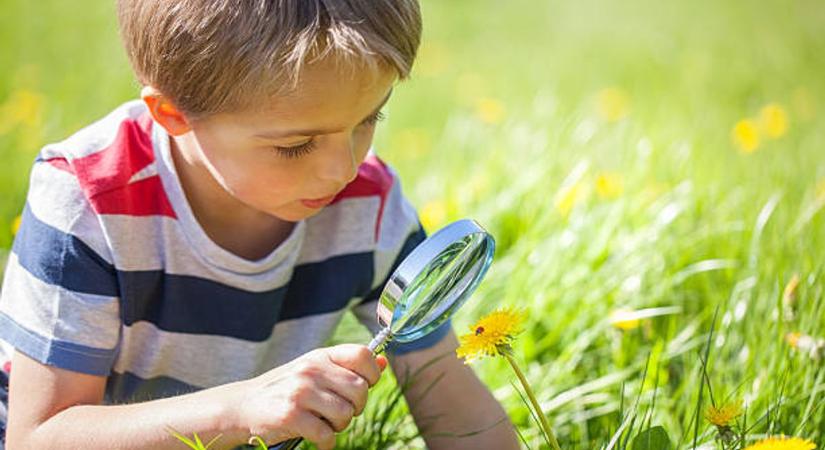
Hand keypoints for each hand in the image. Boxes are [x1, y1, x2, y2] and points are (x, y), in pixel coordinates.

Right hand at [228, 344, 387, 449]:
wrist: (242, 406)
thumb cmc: (285, 389)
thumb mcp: (314, 370)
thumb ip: (346, 368)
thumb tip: (383, 363)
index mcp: (320, 356)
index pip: (362, 354)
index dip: (372, 373)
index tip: (364, 386)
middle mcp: (311, 370)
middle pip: (360, 389)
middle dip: (356, 407)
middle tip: (340, 412)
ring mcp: (301, 392)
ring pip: (346, 414)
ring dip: (339, 426)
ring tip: (323, 422)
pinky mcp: (291, 416)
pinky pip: (327, 435)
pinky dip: (326, 443)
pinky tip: (316, 438)